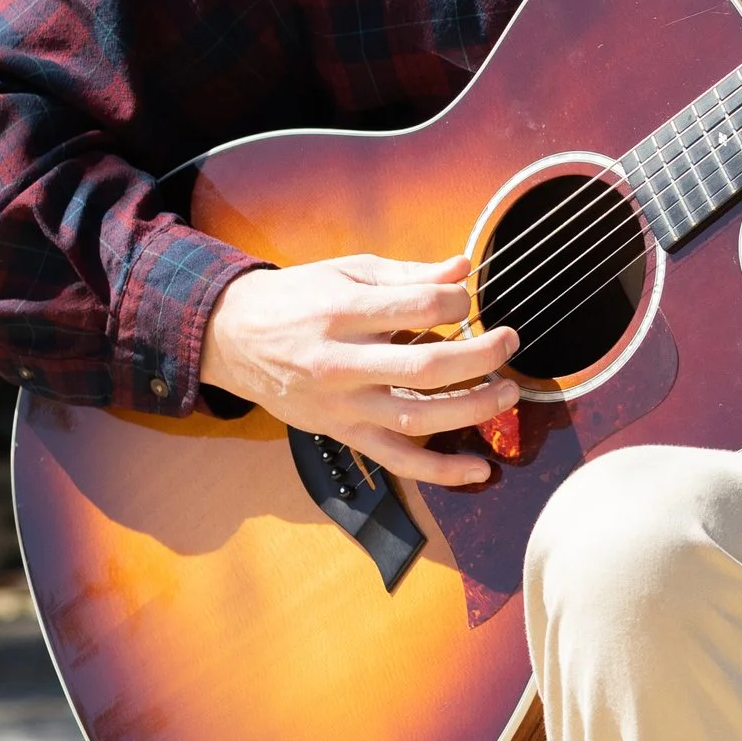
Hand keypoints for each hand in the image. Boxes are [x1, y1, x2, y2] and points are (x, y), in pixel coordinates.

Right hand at [199, 255, 519, 489]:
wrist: (232, 337)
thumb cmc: (297, 299)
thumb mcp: (348, 273)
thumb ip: (409, 274)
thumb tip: (463, 269)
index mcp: (344, 313)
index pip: (420, 308)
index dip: (458, 303)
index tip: (467, 302)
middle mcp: (342, 363)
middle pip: (426, 366)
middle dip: (481, 356)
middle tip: (509, 342)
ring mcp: (343, 405)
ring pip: (418, 417)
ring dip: (472, 410)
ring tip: (507, 395)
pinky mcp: (343, 433)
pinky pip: (397, 460)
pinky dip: (441, 472)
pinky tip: (479, 470)